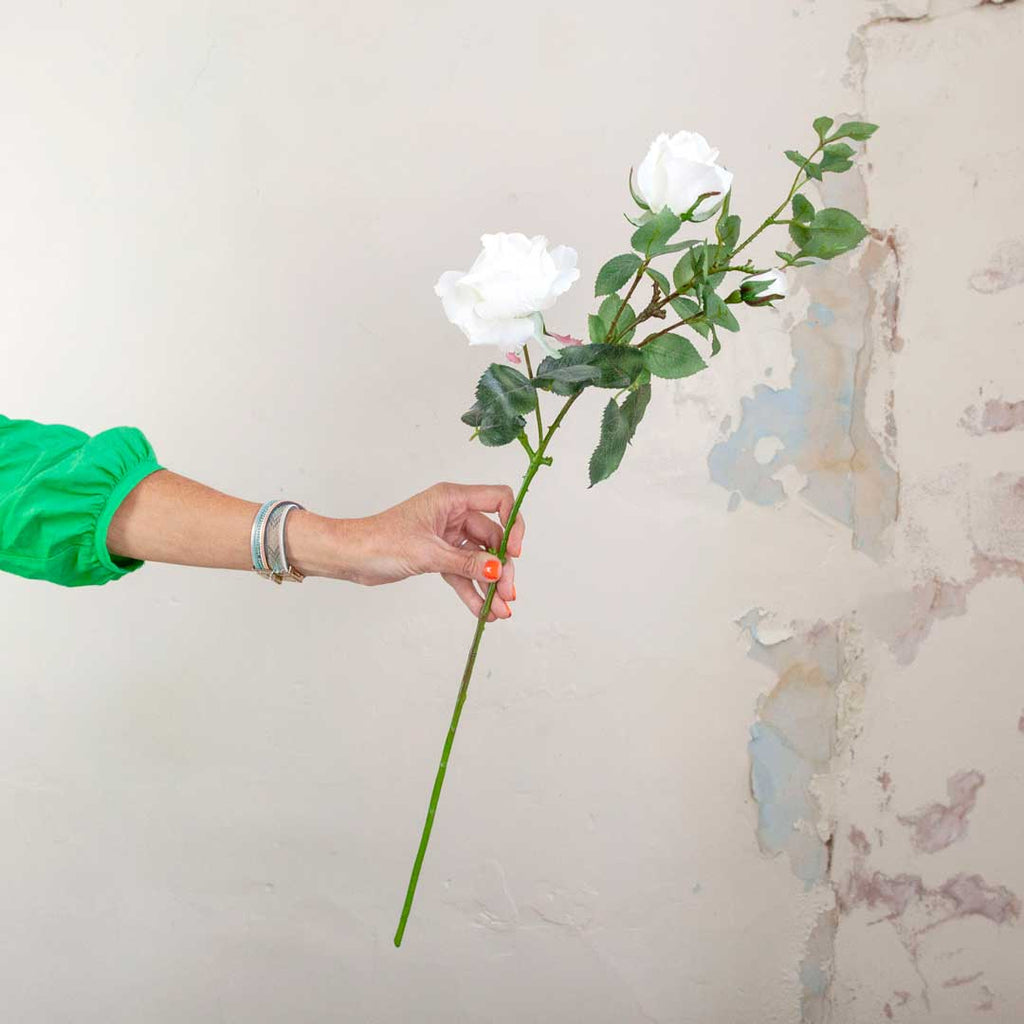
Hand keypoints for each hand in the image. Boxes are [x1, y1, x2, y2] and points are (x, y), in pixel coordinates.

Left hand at [333, 482, 523, 620]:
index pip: (498, 499)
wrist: (350, 556)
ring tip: (499, 612)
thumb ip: (466, 563)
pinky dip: (472, 590)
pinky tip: (482, 612)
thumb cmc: (380, 541)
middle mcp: (453, 514)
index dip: (513, 523)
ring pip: (479, 559)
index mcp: (451, 499)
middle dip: (502, 568)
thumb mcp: (428, 553)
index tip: (514, 552)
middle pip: (493, 537)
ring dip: (490, 585)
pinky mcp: (438, 555)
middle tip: (507, 595)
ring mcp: (447, 535)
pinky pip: (463, 572)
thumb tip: (498, 570)